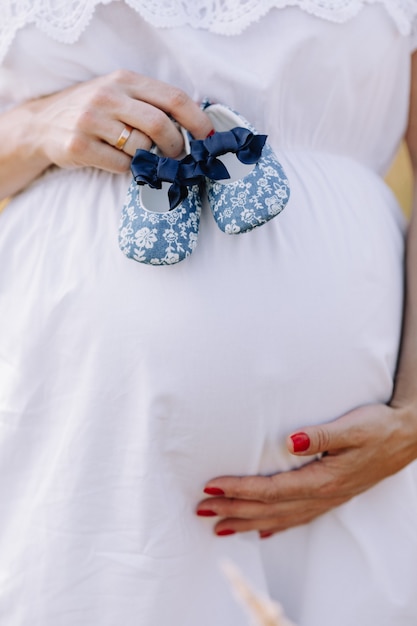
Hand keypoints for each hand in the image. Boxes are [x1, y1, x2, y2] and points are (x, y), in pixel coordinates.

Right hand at [27, 70, 212, 173]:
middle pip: (160, 124)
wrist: (43, 124)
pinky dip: (128, 169)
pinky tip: (120, 162)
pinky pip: (121, 165)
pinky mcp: (79, 146)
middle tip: (177, 157)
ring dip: (149, 159)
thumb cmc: (93, 112)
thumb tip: (193, 127)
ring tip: (143, 158)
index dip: (197, 120)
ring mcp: (91, 121)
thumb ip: (150, 103)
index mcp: (125, 79)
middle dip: (175, 146)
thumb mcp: (119, 94)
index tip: (208, 138)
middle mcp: (108, 96)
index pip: (173, 98)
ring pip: (140, 147)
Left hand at [196, 403, 416, 536]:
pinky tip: (262, 532)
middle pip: (268, 509)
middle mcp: (321, 496)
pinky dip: (275, 526)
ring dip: (247, 522)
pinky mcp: (331, 497)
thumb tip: (288, 441)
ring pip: (279, 518)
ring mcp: (326, 500)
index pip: (270, 489)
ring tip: (219, 526)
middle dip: (233, 510)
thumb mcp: (353, 427)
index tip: (212, 486)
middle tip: (201, 510)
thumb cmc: (378, 428)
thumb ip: (320, 436)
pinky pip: (297, 519)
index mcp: (322, 480)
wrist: (406, 438)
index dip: (239, 489)